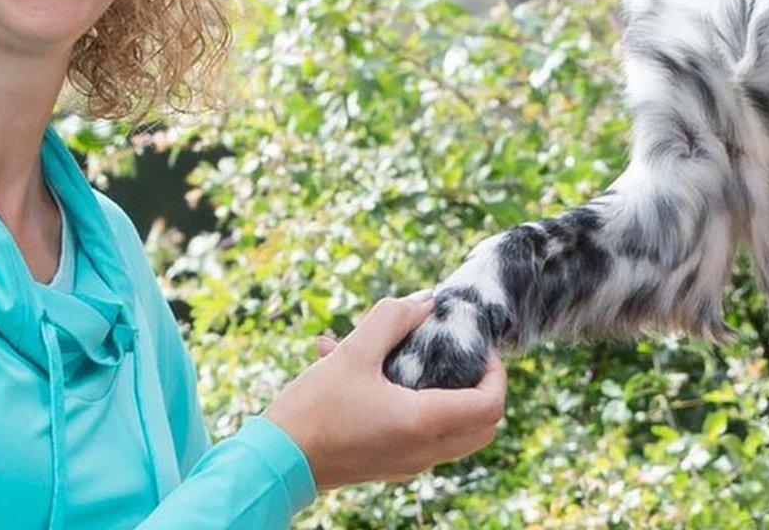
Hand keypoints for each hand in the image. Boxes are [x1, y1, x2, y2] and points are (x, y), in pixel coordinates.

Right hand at [264, 296, 506, 489]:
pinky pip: (422, 439)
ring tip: (412, 360)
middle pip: (484, 427)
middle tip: (461, 357)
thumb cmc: (312, 408)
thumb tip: (425, 302)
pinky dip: (417, 409)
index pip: (492, 404)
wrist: (272, 462)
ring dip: (451, 399)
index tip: (477, 346)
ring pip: (457, 437)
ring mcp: (407, 464)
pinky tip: (373, 375)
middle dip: (483, 389)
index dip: (496, 371)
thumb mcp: (353, 352)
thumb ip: (392, 319)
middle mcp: (424, 451)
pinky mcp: (388, 466)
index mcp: (424, 423)